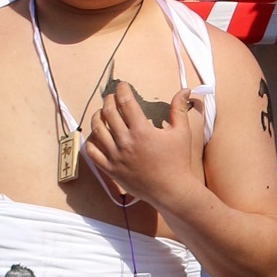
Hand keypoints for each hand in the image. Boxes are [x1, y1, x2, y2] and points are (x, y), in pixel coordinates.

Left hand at [82, 85, 203, 212]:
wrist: (171, 190)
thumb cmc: (177, 161)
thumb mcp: (181, 132)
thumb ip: (179, 109)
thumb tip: (184, 90)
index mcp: (141, 131)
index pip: (125, 103)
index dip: (122, 90)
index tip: (122, 86)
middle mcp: (125, 142)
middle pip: (109, 113)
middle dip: (109, 100)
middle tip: (111, 96)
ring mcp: (115, 157)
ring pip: (98, 131)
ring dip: (98, 117)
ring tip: (102, 112)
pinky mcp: (111, 170)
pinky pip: (93, 153)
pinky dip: (92, 141)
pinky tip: (96, 135)